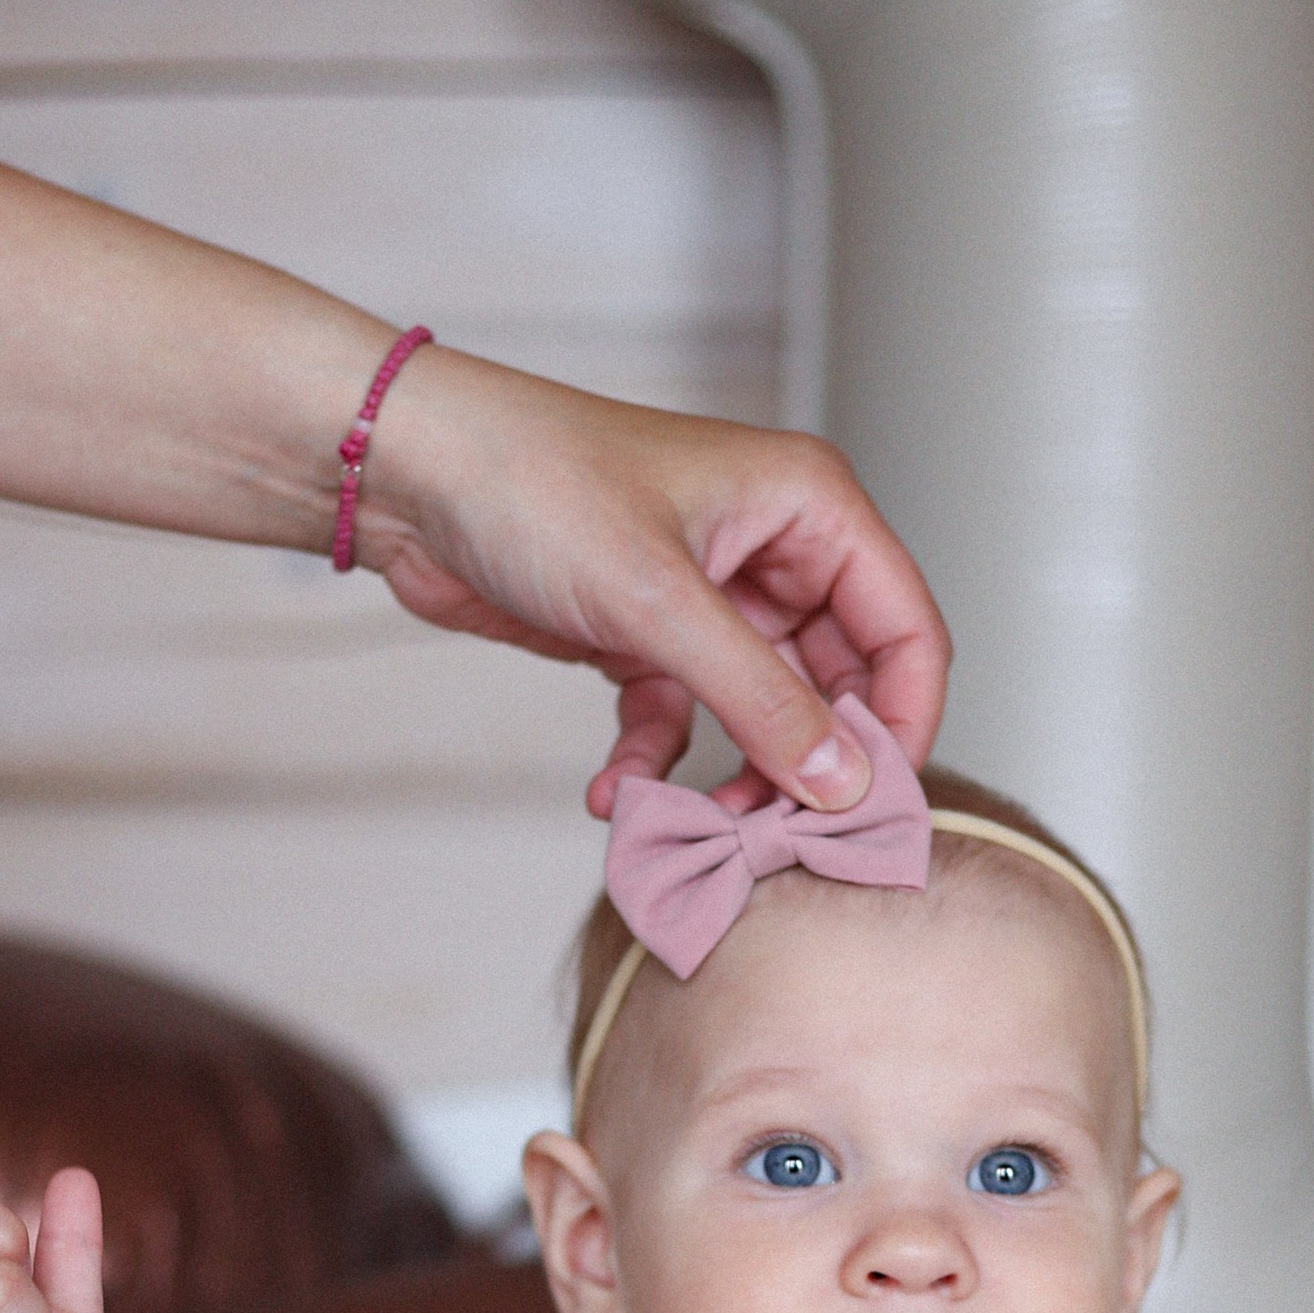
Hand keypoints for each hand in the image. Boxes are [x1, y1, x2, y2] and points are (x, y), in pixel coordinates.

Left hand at [351, 348, 949, 817]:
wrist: (408, 474)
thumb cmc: (531, 482)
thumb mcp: (658, 602)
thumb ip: (761, 699)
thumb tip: (842, 784)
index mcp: (808, 508)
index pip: (905, 627)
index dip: (903, 720)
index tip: (874, 805)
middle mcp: (773, 550)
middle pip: (841, 685)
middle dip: (810, 765)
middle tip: (783, 839)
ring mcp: (711, 598)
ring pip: (762, 715)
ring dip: (733, 778)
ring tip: (696, 828)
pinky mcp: (648, 637)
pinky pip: (682, 721)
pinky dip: (654, 763)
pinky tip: (612, 795)